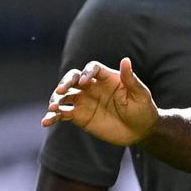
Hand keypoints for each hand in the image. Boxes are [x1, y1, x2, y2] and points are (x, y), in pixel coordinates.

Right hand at [42, 57, 156, 145]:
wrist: (140, 131)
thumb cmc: (143, 109)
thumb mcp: (140, 94)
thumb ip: (131, 79)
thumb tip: (126, 60)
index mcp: (107, 78)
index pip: (92, 69)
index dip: (87, 72)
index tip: (85, 82)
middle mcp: (92, 87)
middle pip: (73, 79)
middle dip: (66, 82)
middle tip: (61, 90)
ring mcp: (84, 101)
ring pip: (65, 96)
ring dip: (56, 99)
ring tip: (52, 107)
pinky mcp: (79, 116)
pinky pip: (63, 113)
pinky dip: (53, 116)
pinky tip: (46, 121)